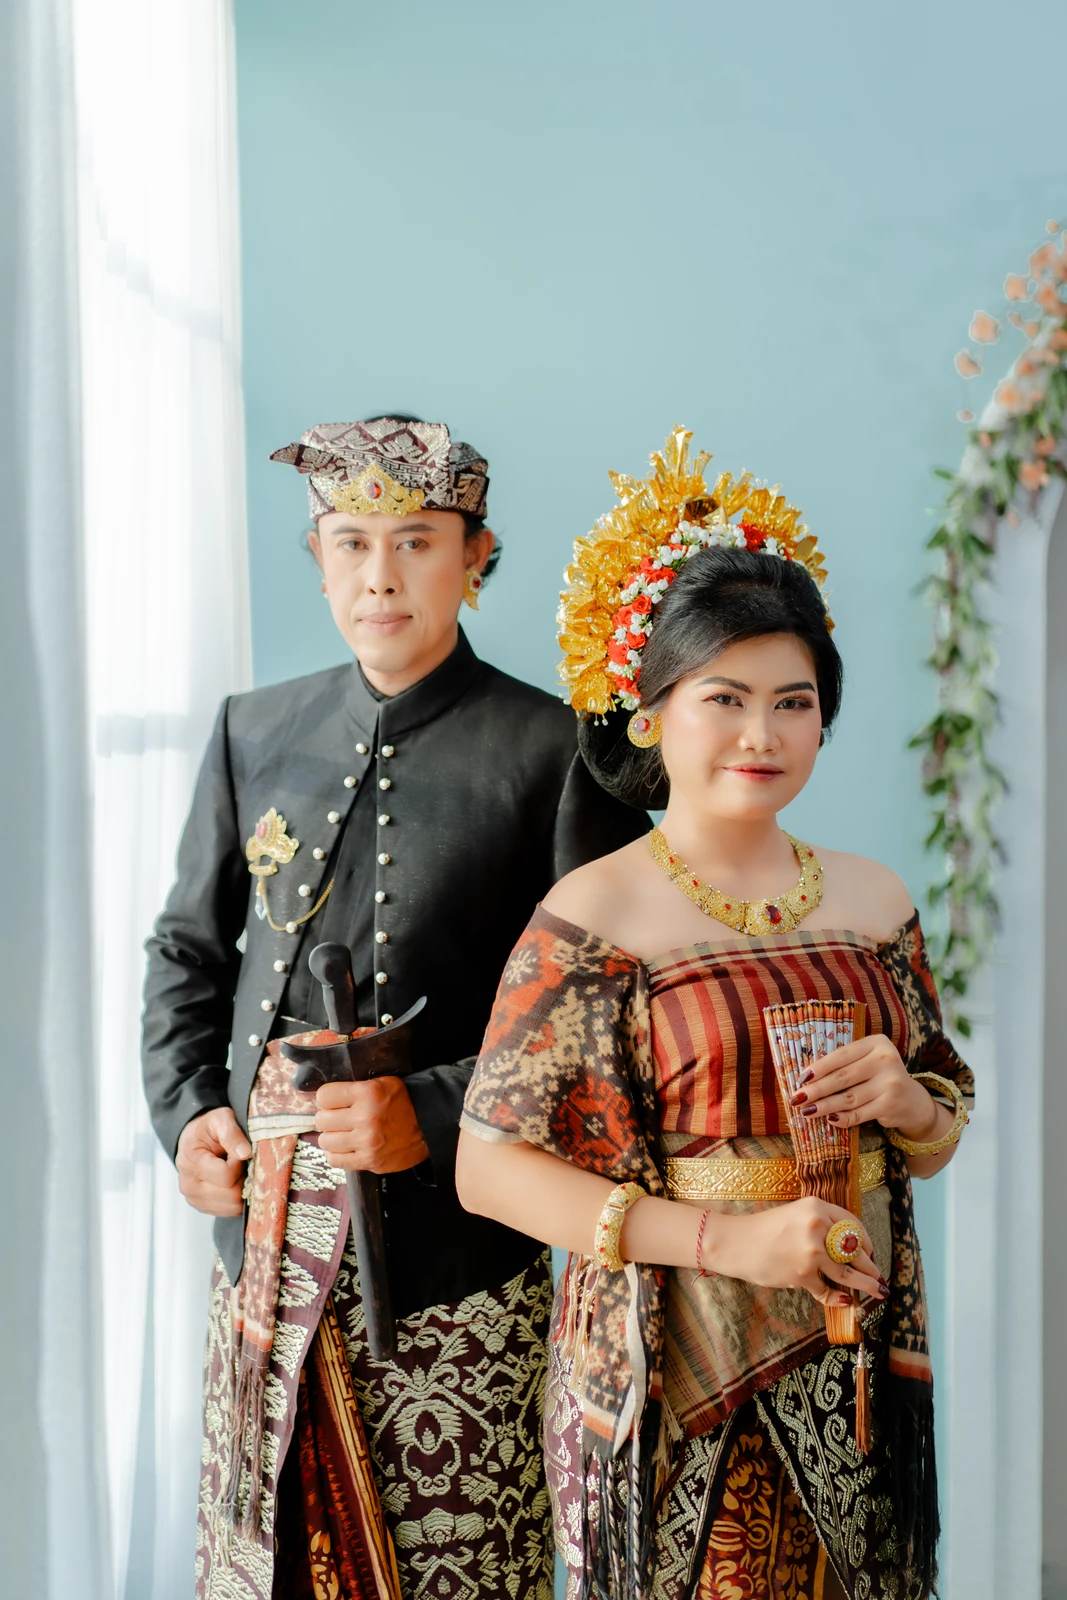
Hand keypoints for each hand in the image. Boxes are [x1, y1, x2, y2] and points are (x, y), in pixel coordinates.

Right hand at [176, 1106, 250, 1216]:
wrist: (193, 1139)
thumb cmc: (208, 1128)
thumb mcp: (220, 1119)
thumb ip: (232, 1133)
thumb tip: (245, 1153)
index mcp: (191, 1163)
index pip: (226, 1176)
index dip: (239, 1164)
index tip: (238, 1151)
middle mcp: (189, 1186)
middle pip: (231, 1196)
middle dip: (242, 1178)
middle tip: (240, 1162)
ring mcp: (195, 1200)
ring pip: (233, 1207)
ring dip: (241, 1189)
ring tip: (236, 1171)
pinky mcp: (203, 1207)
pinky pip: (230, 1211)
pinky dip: (237, 1197)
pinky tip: (233, 1181)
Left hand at [315, 1078, 429, 1172]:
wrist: (429, 1125)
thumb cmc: (405, 1103)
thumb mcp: (383, 1083)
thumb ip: (355, 1088)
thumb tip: (324, 1098)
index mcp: (368, 1093)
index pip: (324, 1096)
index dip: (327, 1098)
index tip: (332, 1102)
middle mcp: (365, 1118)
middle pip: (322, 1119)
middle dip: (329, 1118)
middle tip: (339, 1118)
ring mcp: (366, 1142)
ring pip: (325, 1140)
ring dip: (332, 1137)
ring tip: (344, 1133)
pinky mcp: (369, 1161)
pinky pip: (335, 1160)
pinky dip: (338, 1154)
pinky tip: (347, 1147)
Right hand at [708, 1197, 886, 1305]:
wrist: (736, 1243)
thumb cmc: (764, 1229)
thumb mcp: (795, 1216)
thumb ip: (821, 1226)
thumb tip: (852, 1249)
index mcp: (816, 1207)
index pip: (853, 1225)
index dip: (866, 1242)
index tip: (870, 1254)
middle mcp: (817, 1227)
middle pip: (854, 1250)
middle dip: (870, 1266)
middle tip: (878, 1277)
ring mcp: (811, 1252)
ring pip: (847, 1273)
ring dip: (865, 1285)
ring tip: (877, 1291)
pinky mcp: (803, 1274)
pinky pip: (826, 1290)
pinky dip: (836, 1298)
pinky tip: (845, 1301)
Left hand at [788, 1033, 940, 1142]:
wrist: (912, 1100)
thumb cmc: (879, 1077)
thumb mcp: (867, 1062)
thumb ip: (845, 1065)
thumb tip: (806, 1078)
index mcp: (877, 1043)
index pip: (842, 1055)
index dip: (819, 1068)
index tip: (801, 1078)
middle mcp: (886, 1060)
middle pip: (843, 1077)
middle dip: (816, 1089)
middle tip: (797, 1098)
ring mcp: (890, 1083)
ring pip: (848, 1097)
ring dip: (824, 1106)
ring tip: (806, 1111)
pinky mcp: (890, 1105)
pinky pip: (859, 1114)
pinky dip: (842, 1118)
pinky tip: (829, 1119)